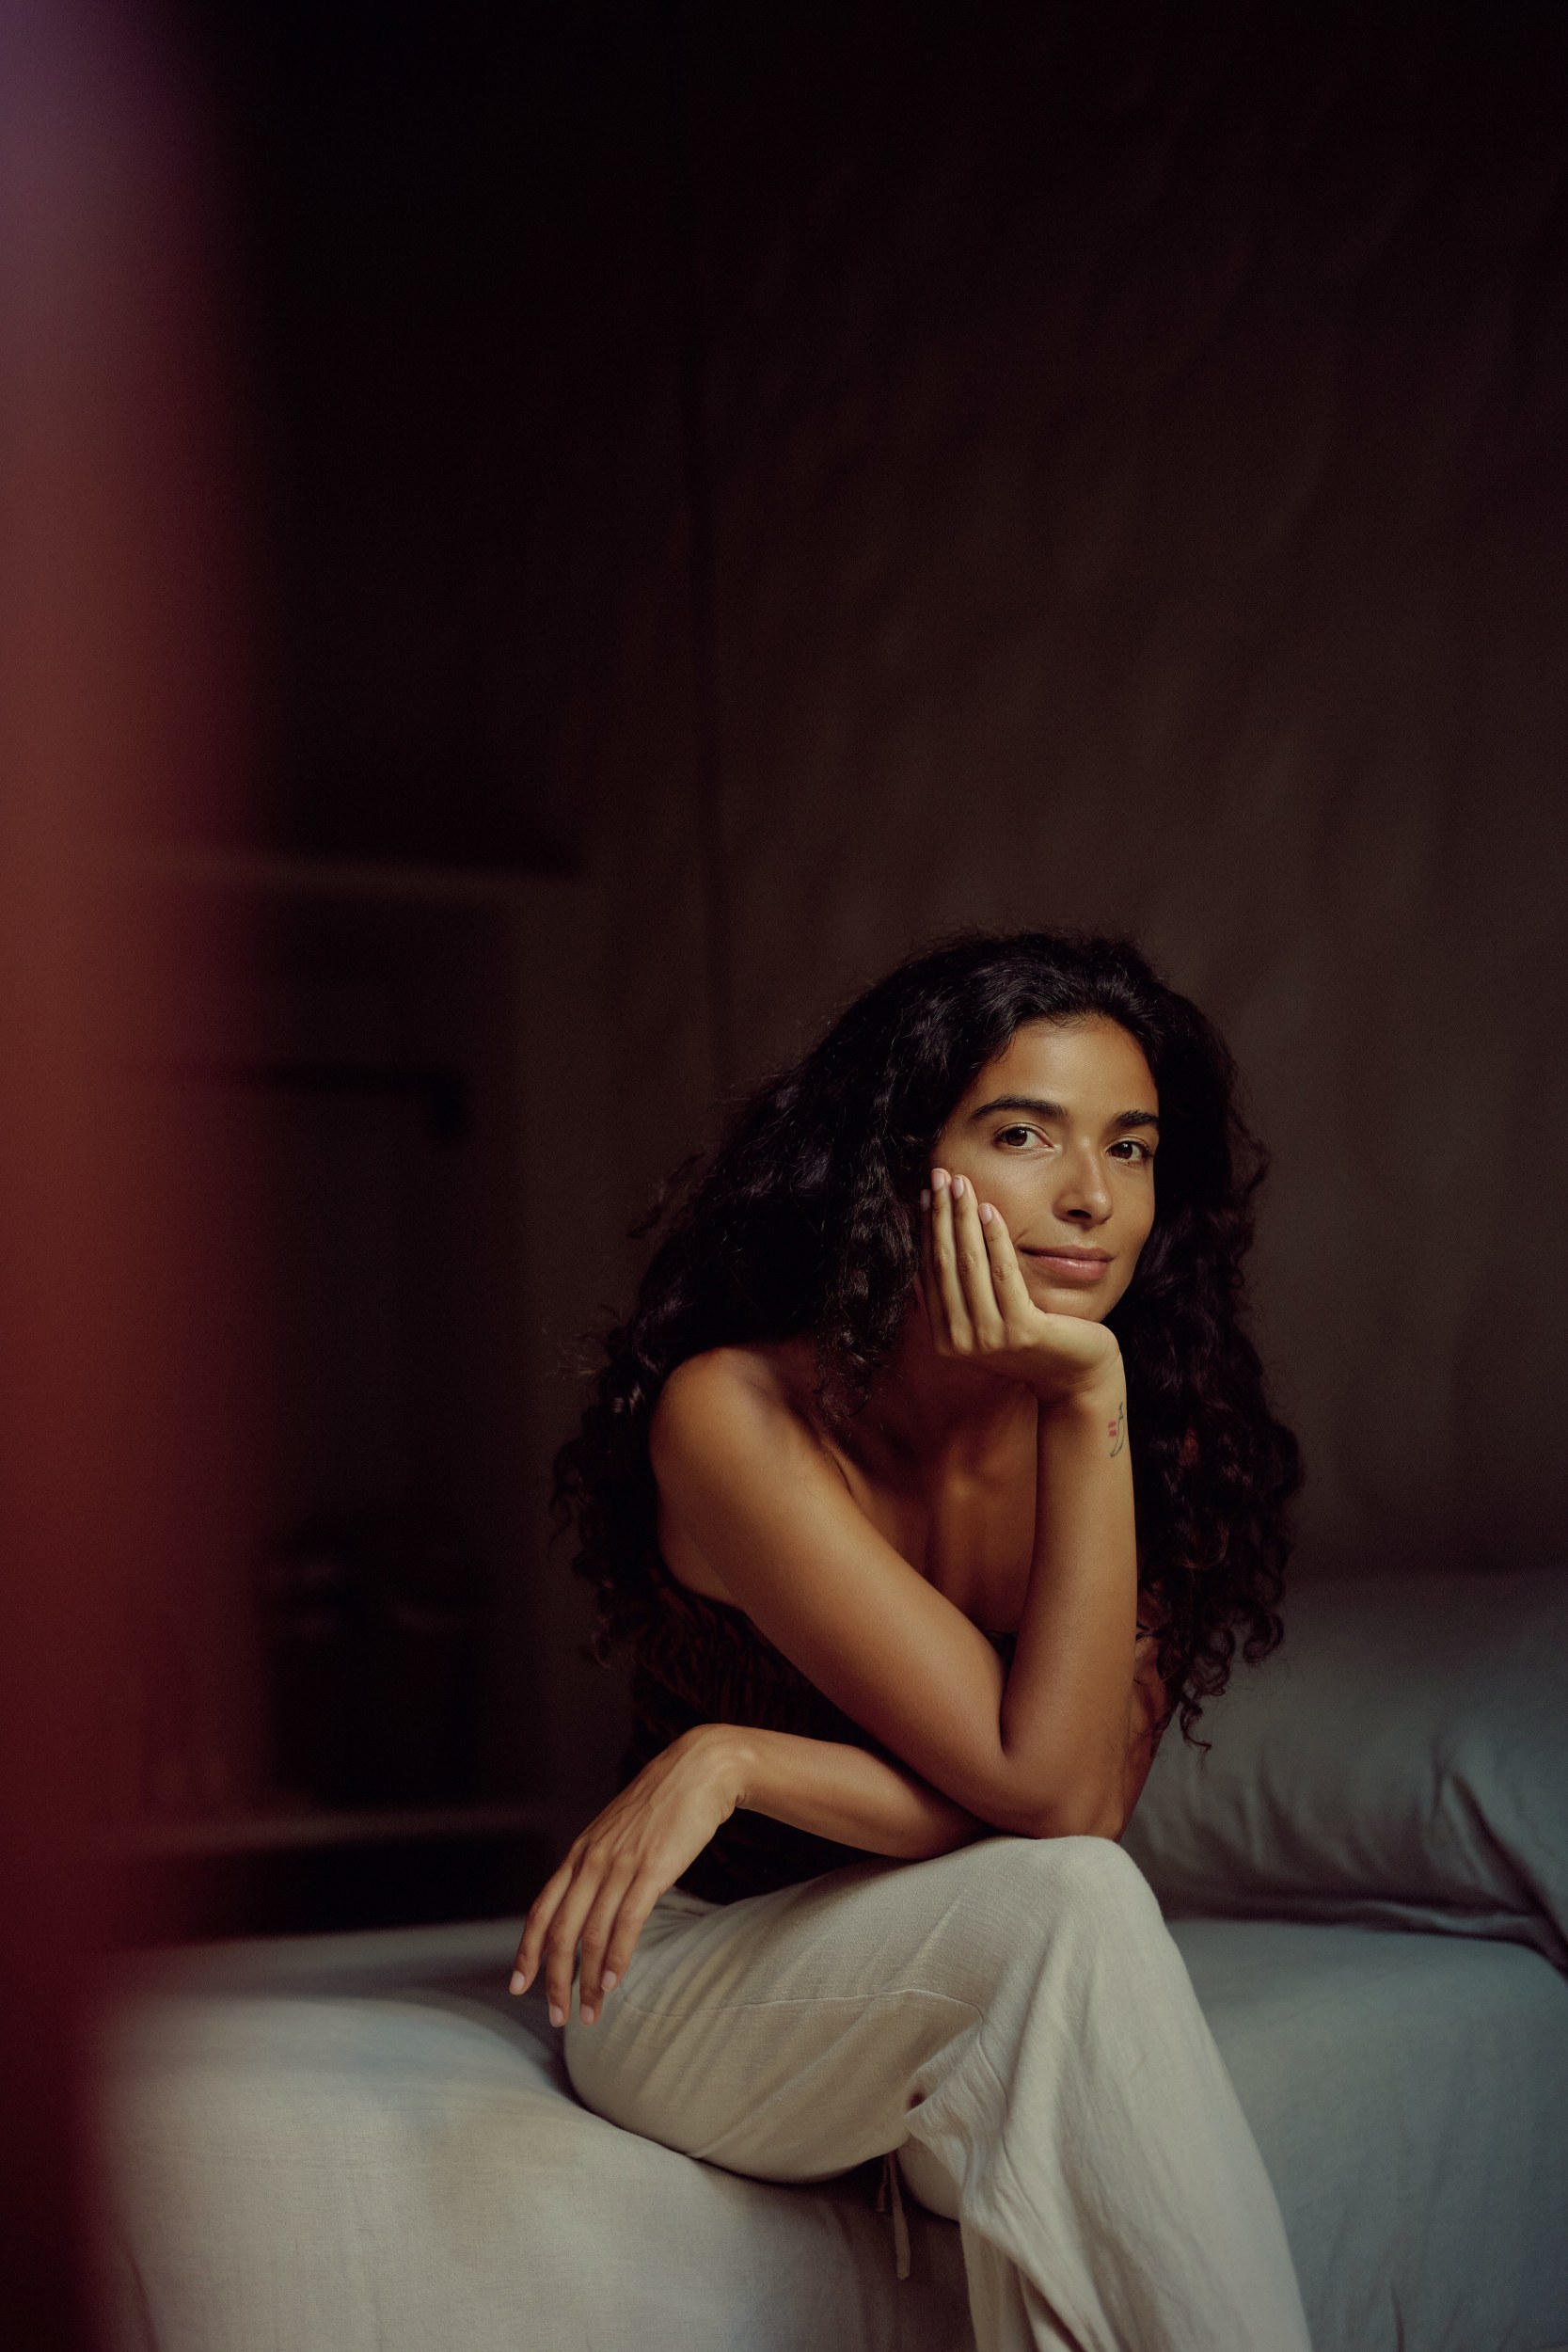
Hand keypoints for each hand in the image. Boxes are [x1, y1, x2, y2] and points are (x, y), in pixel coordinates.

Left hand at [509, 1726, 740, 2025]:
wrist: (698, 1770)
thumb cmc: (662, 1804)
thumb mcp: (618, 1831)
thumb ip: (601, 1862)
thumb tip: (595, 1899)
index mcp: (580, 1853)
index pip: (541, 1910)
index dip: (526, 1951)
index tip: (519, 1986)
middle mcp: (591, 1861)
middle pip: (560, 1932)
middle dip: (555, 1980)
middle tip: (558, 2017)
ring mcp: (619, 1865)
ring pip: (592, 1936)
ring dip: (589, 1981)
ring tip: (591, 2013)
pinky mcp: (650, 1870)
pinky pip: (626, 1923)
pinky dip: (617, 1958)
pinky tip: (615, 1982)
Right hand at [919, 1168, 1121, 1403]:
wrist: (1076, 1378)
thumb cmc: (1033, 1341)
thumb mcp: (988, 1319)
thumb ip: (959, 1293)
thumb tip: (927, 1246)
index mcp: (944, 1338)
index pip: (929, 1271)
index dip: (926, 1228)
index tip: (926, 1192)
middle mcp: (959, 1342)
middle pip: (944, 1263)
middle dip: (940, 1214)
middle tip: (939, 1175)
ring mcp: (989, 1339)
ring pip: (969, 1263)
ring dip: (964, 1217)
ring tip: (962, 1182)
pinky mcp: (1021, 1331)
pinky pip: (1003, 1273)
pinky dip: (995, 1237)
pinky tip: (991, 1209)